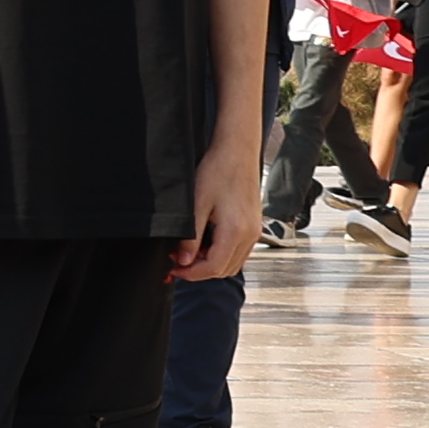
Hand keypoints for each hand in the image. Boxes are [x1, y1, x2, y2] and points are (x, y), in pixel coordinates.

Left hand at [175, 165, 251, 286]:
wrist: (237, 153)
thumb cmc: (217, 172)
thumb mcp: (196, 205)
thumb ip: (191, 237)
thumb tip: (184, 261)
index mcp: (236, 231)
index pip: (214, 268)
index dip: (191, 274)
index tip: (174, 270)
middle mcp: (250, 235)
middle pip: (224, 270)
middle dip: (199, 271)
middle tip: (177, 261)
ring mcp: (254, 231)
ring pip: (232, 263)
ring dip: (210, 263)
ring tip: (188, 252)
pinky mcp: (253, 226)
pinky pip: (238, 251)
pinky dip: (220, 254)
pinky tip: (204, 243)